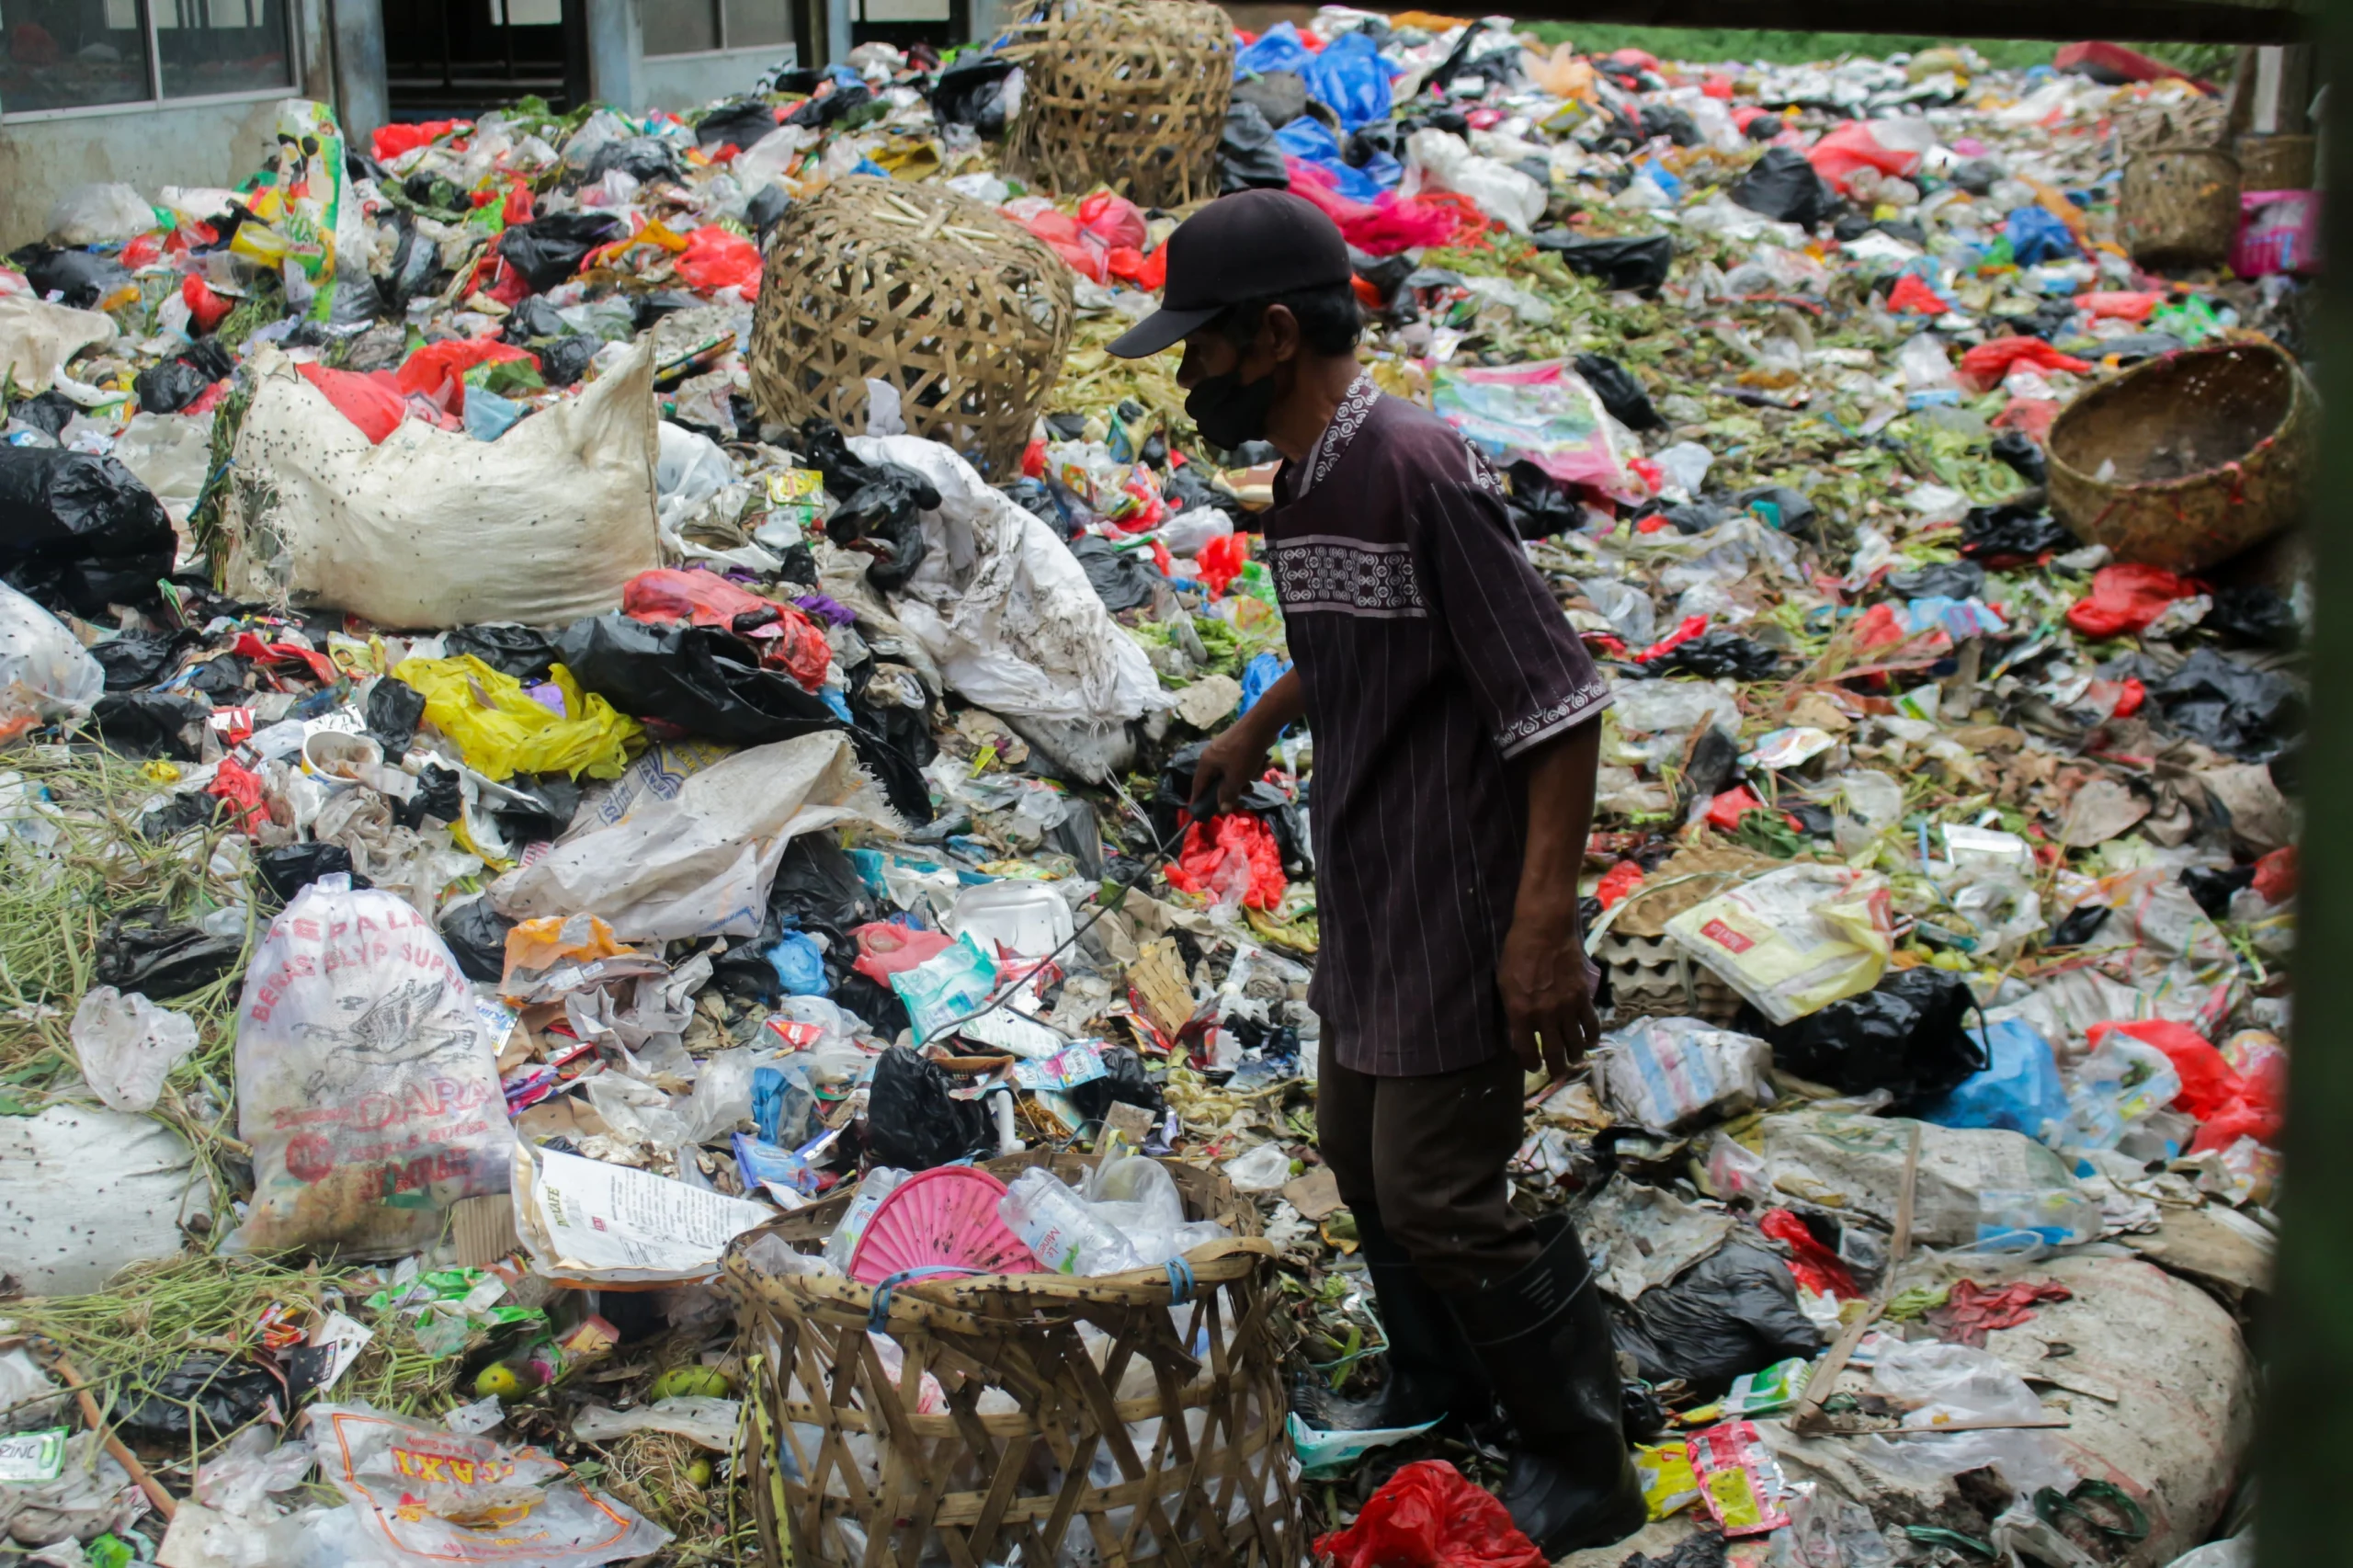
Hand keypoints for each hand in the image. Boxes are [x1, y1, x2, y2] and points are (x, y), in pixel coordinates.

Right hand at [1188, 721, 1271, 820]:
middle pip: (1220, 780)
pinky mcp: (1239, 746)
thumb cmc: (1244, 753)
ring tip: (1257, 775)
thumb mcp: (1236, 778)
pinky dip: (1252, 766)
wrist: (1262, 725)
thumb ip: (1228, 794)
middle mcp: (1213, 755)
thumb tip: (1222, 809)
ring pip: (1234, 773)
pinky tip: (1262, 763)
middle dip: (1235, 787)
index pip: (1198, 784)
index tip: (1198, 810)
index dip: (1198, 798)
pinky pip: (1243, 763)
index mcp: (1207, 762)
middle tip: (1245, 792)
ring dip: (1247, 777)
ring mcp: (1227, 750)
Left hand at [1497, 911, 1600, 1082]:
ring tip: (1573, 1060)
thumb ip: (1511, 1010)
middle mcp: (1544, 1015)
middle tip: (1557, 1073)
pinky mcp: (1583, 997)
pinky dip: (1592, 1037)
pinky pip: (1591, 1024)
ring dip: (1574, 1055)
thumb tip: (1518, 1031)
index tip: (1533, 1066)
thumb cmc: (1518, 953)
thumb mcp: (1504, 983)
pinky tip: (1590, 1042)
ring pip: (1575, 1042)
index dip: (1530, 1063)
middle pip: (1554, 1052)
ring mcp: (1566, 1007)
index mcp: (1520, 1013)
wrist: (1545, 930)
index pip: (1526, 1051)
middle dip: (1556, 1068)